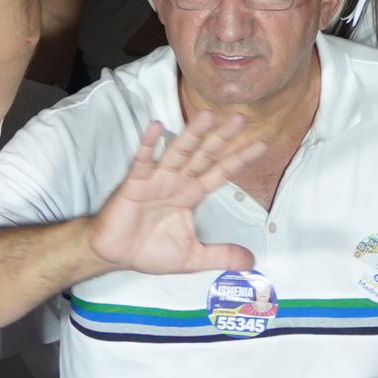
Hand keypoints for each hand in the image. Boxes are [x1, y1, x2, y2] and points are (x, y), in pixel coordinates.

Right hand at [86, 112, 266, 276]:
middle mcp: (177, 182)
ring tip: (207, 115)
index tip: (262, 144)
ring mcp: (156, 179)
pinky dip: (149, 144)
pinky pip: (143, 161)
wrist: (116, 254)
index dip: (240, 159)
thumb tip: (250, 262)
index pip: (221, 172)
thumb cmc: (150, 249)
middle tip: (241, 118)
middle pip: (204, 155)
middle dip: (222, 138)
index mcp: (191, 194)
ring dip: (192, 134)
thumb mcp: (193, 257)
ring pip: (178, 152)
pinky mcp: (135, 184)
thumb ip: (221, 256)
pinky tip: (156, 126)